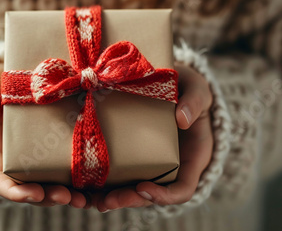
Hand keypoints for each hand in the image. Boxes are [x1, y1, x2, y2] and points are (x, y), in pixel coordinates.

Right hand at [0, 63, 87, 207]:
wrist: (11, 79)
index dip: (14, 191)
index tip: (32, 193)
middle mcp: (14, 160)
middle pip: (28, 188)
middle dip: (47, 197)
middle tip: (65, 197)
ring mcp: (35, 158)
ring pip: (49, 184)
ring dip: (66, 195)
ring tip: (84, 200)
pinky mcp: (55, 149)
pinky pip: (65, 169)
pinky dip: (79, 181)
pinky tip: (97, 186)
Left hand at [94, 62, 213, 211]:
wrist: (170, 80)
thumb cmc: (189, 88)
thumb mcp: (198, 89)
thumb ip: (195, 101)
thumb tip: (183, 119)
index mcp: (191, 158)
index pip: (182, 189)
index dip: (164, 195)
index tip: (143, 187)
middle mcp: (170, 167)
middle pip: (151, 195)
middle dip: (129, 200)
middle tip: (108, 201)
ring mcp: (149, 163)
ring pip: (132, 190)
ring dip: (113, 197)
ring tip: (92, 200)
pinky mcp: (131, 154)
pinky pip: (119, 173)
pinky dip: (103, 182)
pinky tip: (84, 185)